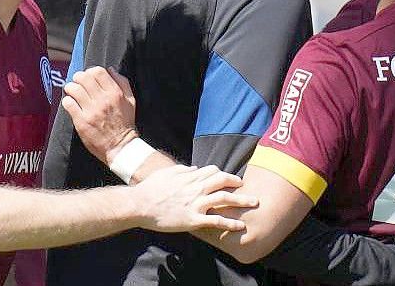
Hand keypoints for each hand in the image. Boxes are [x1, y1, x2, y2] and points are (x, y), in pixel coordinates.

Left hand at [62, 66, 137, 163]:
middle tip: (78, 83)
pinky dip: (67, 101)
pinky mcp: (81, 121)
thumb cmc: (125, 123)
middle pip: (83, 77)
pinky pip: (68, 103)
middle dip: (78, 78)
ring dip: (71, 88)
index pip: (97, 72)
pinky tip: (71, 104)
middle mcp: (103, 100)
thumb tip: (110, 70)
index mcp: (115, 93)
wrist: (121, 146)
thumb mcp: (131, 100)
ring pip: (73, 88)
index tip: (89, 77)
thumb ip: (122, 83)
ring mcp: (91, 111)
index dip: (90, 71)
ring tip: (72, 92)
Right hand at [132, 165, 258, 232]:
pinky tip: (240, 226)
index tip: (228, 178)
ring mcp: (197, 203)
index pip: (213, 171)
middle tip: (246, 186)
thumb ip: (183, 170)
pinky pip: (216, 221)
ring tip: (254, 202)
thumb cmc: (150, 188)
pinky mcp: (194, 219)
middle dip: (237, 182)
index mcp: (190, 177)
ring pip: (225, 198)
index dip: (223, 173)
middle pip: (223, 180)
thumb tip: (194, 169)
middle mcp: (197, 188)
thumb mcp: (167, 173)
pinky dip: (230, 223)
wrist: (140, 204)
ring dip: (242, 200)